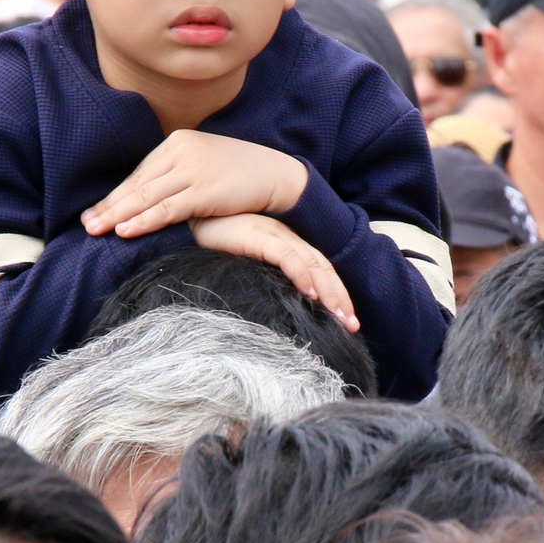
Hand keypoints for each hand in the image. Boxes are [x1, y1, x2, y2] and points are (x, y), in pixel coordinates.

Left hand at [84, 131, 307, 238]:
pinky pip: (167, 209)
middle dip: (109, 206)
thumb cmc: (240, 174)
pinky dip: (144, 220)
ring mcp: (192, 169)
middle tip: (86, 224)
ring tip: (96, 230)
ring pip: (146, 197)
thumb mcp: (203, 165)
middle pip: (137, 184)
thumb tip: (150, 197)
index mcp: (177, 142)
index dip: (115, 195)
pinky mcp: (204, 190)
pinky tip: (125, 230)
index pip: (139, 174)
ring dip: (118, 215)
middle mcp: (180, 151)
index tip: (95, 211)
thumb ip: (177, 175)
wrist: (277, 174)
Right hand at [189, 214, 357, 331]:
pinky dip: (301, 275)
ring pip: (312, 265)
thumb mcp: (245, 263)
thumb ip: (262, 278)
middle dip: (340, 298)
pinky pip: (287, 256)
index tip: (345, 319)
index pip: (320, 270)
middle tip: (351, 325)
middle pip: (323, 269)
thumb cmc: (214, 242)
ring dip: (328, 291)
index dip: (336, 293)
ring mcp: (276, 235)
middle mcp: (288, 239)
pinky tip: (310, 294)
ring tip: (339, 316)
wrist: (192, 217)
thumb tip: (276, 308)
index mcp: (287, 244)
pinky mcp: (260, 235)